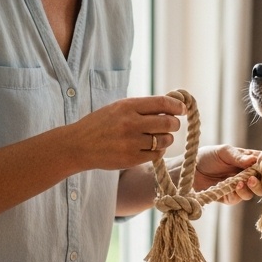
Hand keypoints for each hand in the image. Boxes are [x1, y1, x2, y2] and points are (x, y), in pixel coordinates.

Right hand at [68, 96, 183, 171]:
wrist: (79, 145)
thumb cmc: (101, 124)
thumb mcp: (118, 108)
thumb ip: (142, 107)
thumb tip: (171, 106)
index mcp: (128, 106)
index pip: (162, 103)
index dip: (177, 106)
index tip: (183, 109)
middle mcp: (130, 123)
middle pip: (168, 123)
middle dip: (174, 124)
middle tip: (171, 125)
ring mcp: (131, 142)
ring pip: (165, 140)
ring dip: (166, 139)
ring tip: (158, 138)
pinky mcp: (131, 159)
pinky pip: (156, 154)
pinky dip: (158, 151)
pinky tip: (150, 148)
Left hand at [193, 145, 261, 204]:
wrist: (188, 171)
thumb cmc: (207, 157)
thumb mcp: (223, 152)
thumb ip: (239, 157)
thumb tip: (255, 160)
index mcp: (250, 159)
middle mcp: (248, 173)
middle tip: (261, 175)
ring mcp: (241, 187)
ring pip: (257, 191)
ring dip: (254, 186)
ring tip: (245, 180)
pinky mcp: (231, 197)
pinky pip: (241, 198)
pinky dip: (241, 193)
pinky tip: (235, 186)